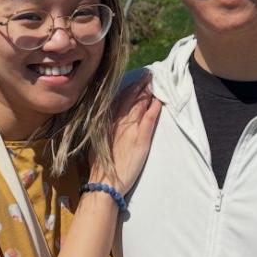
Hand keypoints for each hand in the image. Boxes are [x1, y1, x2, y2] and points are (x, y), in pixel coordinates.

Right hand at [94, 74, 160, 193]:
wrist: (105, 181)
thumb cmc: (99, 167)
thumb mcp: (97, 143)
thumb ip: (103, 131)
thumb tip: (105, 122)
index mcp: (106, 123)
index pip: (118, 101)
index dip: (127, 89)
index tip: (134, 81)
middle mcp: (118, 122)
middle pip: (130, 98)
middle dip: (139, 85)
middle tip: (147, 75)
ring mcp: (130, 129)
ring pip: (140, 105)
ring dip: (147, 92)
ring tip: (153, 82)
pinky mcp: (141, 138)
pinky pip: (150, 118)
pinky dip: (155, 108)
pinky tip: (159, 100)